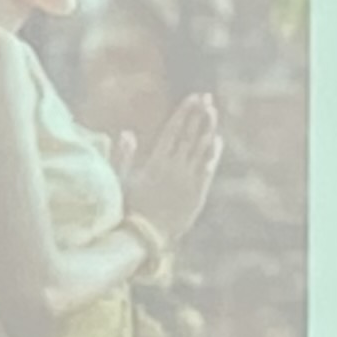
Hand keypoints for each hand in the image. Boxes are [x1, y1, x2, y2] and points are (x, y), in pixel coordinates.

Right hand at [123, 92, 223, 246]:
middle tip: (207, 98)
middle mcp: (176, 168)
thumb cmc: (127, 210)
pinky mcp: (197, 193)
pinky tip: (216, 141)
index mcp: (156, 163)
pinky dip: (212, 153)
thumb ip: (123, 156)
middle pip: (191, 135)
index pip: (173, 130)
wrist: (145, 238)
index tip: (193, 97)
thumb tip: (127, 133)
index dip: (184, 112)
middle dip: (199, 114)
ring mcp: (189, 180)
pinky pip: (208, 168)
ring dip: (208, 129)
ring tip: (213, 112)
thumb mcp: (120, 182)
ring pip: (202, 149)